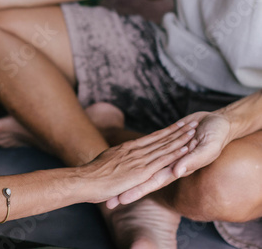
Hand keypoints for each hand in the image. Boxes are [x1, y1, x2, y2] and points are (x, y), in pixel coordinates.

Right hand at [79, 120, 196, 205]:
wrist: (84, 180)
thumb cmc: (90, 177)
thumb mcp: (104, 165)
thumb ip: (114, 163)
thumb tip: (117, 164)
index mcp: (126, 149)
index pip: (150, 138)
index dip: (165, 132)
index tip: (176, 125)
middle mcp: (134, 150)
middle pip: (160, 139)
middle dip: (177, 131)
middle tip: (191, 123)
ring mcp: (139, 160)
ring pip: (165, 146)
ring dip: (181, 138)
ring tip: (194, 130)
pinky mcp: (142, 171)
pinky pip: (162, 159)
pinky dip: (176, 152)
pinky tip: (187, 147)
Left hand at [111, 112, 231, 208]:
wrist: (219, 124)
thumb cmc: (217, 137)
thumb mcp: (207, 149)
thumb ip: (192, 160)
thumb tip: (176, 172)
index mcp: (176, 167)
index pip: (152, 181)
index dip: (137, 190)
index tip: (122, 199)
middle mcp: (167, 163)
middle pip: (142, 178)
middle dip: (126, 189)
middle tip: (109, 202)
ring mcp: (163, 154)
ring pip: (141, 166)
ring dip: (126, 177)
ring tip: (113, 185)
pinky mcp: (163, 142)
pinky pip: (147, 149)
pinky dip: (137, 157)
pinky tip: (124, 159)